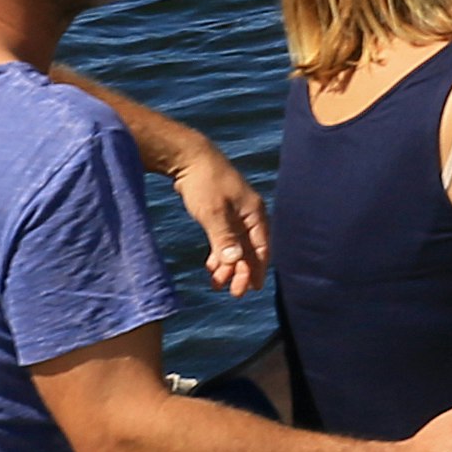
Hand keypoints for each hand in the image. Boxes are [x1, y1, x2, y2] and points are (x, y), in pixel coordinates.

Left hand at [164, 148, 271, 298]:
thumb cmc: (204, 183)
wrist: (189, 158)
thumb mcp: (213, 213)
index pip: (261, 246)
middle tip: (231, 293)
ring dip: (229, 265)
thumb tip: (235, 262)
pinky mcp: (222, 214)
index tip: (250, 289)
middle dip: (242, 271)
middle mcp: (249, 214)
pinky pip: (226, 240)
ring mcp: (235, 214)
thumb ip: (224, 238)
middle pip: (250, 250)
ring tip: (216, 283)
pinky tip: (211, 266)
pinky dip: (220, 254)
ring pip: (237, 246)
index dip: (257, 269)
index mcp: (254, 213)